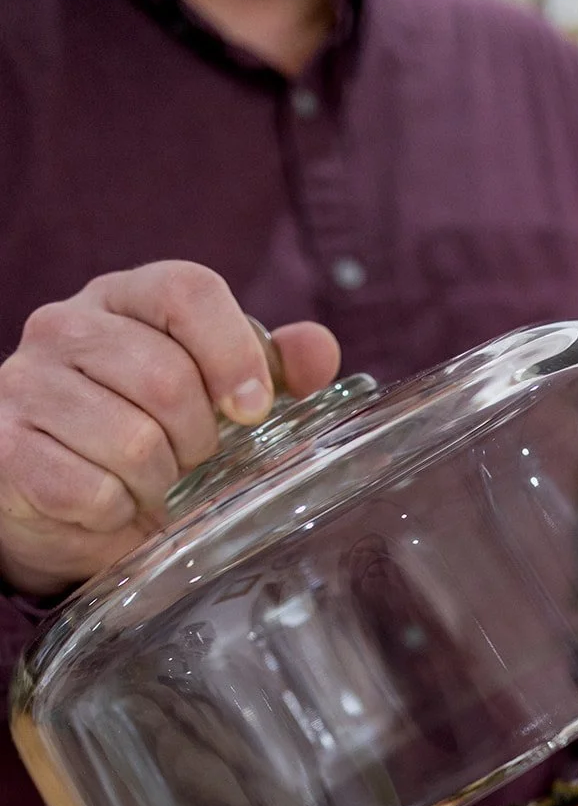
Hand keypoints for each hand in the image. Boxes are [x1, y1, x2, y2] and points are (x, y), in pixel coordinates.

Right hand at [0, 261, 340, 595]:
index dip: (234, 352)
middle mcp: (65, 326)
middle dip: (197, 440)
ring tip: (146, 484)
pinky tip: (106, 505)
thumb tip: (319, 352)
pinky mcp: (6, 448)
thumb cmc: (141, 432)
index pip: (187, 290)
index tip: (252, 409)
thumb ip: (268, 366)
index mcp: (124, 297)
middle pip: (167, 377)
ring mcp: (26, 384)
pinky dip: (115, 514)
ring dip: (157, 483)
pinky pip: (93, 491)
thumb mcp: (209, 394)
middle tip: (188, 460)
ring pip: (133, 442)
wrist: (52, 499)